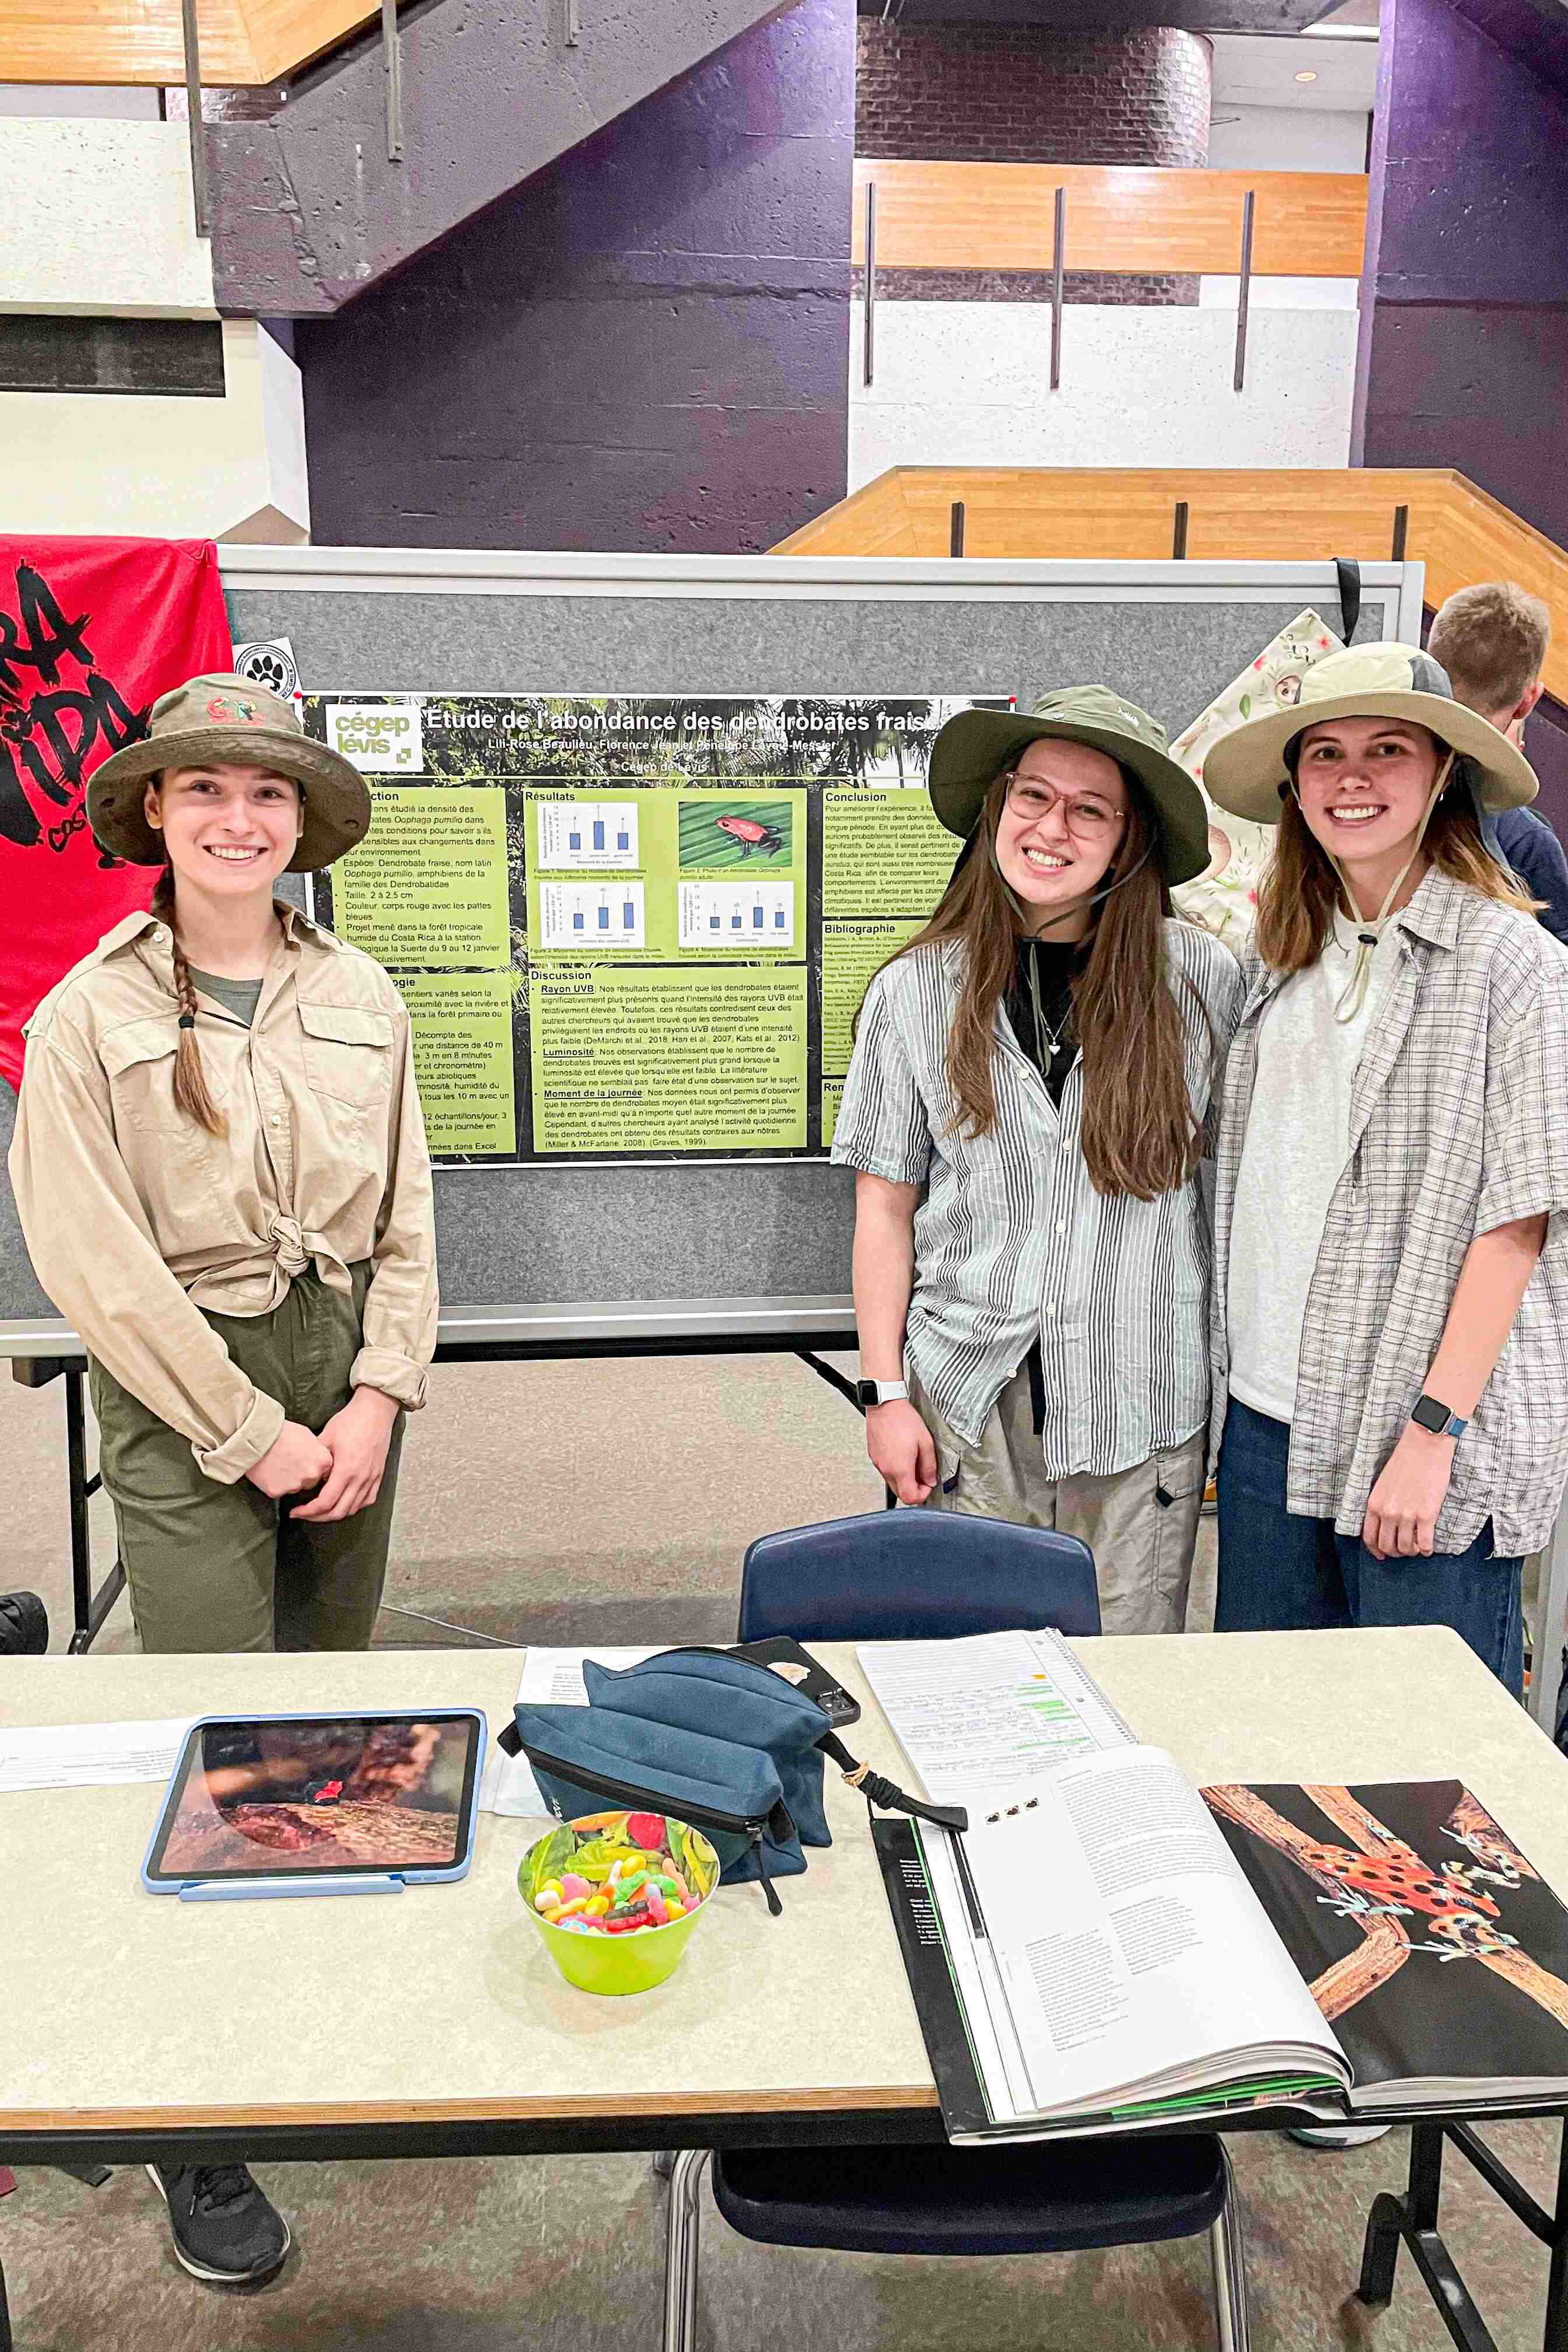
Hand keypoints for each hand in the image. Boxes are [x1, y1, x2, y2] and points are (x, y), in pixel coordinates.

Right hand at [247, 1419, 332, 1498]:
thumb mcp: (307, 1435)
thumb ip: (317, 1450)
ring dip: (288, 1480)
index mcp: (323, 1461)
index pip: (324, 1471)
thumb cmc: (283, 1431)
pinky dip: (273, 1484)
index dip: (313, 1466)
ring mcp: (295, 1485)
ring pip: (294, 1488)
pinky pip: (278, 1491)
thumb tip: (318, 1458)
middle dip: (302, 1475)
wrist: (257, 1436)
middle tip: (288, 1462)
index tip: (303, 1460)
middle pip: (310, 1482)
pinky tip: (268, 1471)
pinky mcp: (277, 1492)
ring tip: (277, 1464)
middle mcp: (312, 1476)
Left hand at [290, 1388, 399, 1522]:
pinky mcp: (378, 1476)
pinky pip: (367, 1500)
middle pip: (338, 1512)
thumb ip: (315, 1461)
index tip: (296, 1511)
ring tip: (320, 1510)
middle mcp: (361, 1478)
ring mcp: (372, 1478)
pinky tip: (343, 1502)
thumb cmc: (350, 1421)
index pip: (325, 1502)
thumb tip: (307, 1477)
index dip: (308, 1511)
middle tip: (304, 1514)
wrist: (375, 1411)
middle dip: (318, 1517)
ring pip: (353, 1509)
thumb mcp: (325, 1437)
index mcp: (346, 1469)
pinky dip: (353, 1506)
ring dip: (335, 1514)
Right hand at [866, 1398, 937, 1505]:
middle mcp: (886, 1469)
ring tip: (913, 1461)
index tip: (928, 1485)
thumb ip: (929, 1466)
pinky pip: (886, 1471)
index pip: (910, 1498)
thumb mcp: (925, 1442)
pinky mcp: (874, 1457)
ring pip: (892, 1483)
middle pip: (900, 1493)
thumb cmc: (903, 1419)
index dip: (922, 1496)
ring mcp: (878, 1463)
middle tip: (923, 1476)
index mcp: (900, 1468)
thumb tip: (930, 1479)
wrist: (884, 1405)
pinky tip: (902, 1455)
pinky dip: (895, 1470)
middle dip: (914, 1488)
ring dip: (904, 1479)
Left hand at [1362, 1424, 1456, 1559]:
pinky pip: (1425, 1544)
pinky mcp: (1427, 1515)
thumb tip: (1385, 1524)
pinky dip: (1427, 1550)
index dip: (1376, 1551)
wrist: (1424, 1446)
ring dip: (1412, 1551)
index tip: (1383, 1555)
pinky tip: (1429, 1547)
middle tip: (1404, 1549)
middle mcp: (1387, 1512)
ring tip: (1418, 1546)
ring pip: (1406, 1548)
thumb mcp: (1382, 1484)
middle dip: (1396, 1553)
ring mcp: (1407, 1515)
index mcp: (1374, 1504)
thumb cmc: (1405, 1461)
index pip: (1369, 1538)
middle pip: (1387, 1546)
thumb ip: (1381, 1504)